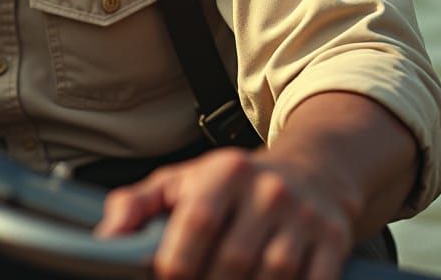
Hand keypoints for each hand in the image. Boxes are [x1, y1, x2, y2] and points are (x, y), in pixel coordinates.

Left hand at [97, 146, 356, 279]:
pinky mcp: (334, 242)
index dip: (177, 264)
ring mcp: (304, 217)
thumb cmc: (233, 186)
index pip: (196, 223)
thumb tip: (105, 237)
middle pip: (232, 262)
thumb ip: (138, 205)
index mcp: (225, 171)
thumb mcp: (183, 182)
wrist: (312, 172)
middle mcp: (268, 190)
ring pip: (271, 279)